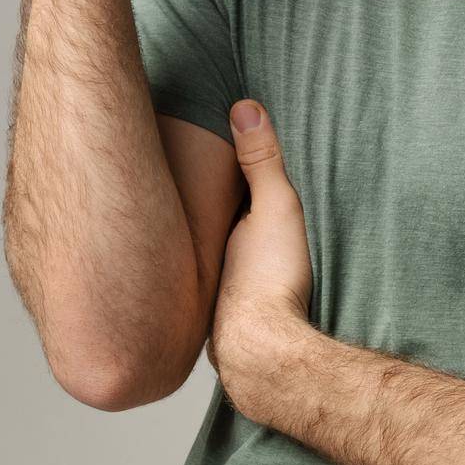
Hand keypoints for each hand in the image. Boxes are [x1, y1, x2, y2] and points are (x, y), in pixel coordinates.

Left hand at [207, 100, 314, 416]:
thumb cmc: (269, 283)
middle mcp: (205, 275)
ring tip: (215, 256)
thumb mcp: (274, 209)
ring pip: (208, 282)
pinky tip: (239, 309)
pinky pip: (225, 311)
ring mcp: (215, 310)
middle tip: (190, 197)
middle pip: (202, 243)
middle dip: (196, 226)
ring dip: (208, 270)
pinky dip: (227, 302)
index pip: (207, 204)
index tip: (202, 157)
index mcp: (212, 240)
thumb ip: (262, 162)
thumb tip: (242, 106)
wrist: (267, 359)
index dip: (206, 184)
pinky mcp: (233, 339)